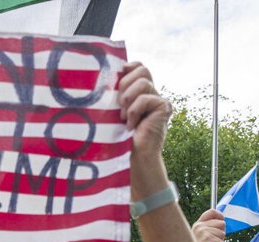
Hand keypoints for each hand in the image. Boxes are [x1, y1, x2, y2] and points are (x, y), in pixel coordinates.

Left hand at [118, 61, 172, 200]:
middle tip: (118, 103)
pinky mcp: (164, 108)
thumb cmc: (117, 137)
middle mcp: (151, 93)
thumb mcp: (111, 111)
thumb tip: (94, 77)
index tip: (115, 79)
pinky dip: (135, 111)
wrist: (131, 158)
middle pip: (143, 69)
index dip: (127, 68)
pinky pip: (146, 98)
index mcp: (139, 91)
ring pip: (144, 82)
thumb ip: (111, 94)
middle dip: (126, 83)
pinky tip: (131, 125)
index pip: (138, 66)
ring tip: (123, 116)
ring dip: (128, 99)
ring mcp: (159, 100)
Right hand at [191, 209, 225, 241]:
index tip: (222, 219)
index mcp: (198, 224)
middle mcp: (200, 226)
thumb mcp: (201, 236)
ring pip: (222, 234)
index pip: (212, 212)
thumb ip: (209, 228)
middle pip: (222, 223)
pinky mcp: (208, 239)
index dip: (220, 215)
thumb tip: (223, 222)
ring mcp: (203, 232)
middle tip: (213, 240)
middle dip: (221, 233)